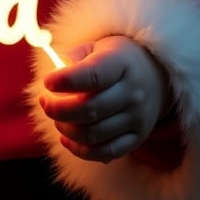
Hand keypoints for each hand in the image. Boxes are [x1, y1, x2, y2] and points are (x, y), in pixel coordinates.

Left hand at [39, 35, 172, 162]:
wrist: (154, 76)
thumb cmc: (116, 59)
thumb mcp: (97, 48)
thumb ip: (74, 59)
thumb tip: (54, 74)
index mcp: (122, 63)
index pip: (92, 75)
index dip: (65, 81)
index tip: (47, 82)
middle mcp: (133, 92)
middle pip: (89, 109)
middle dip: (58, 109)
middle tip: (45, 102)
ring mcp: (137, 118)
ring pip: (93, 134)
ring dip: (66, 129)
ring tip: (56, 118)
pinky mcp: (137, 138)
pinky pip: (106, 152)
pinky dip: (80, 150)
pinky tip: (66, 138)